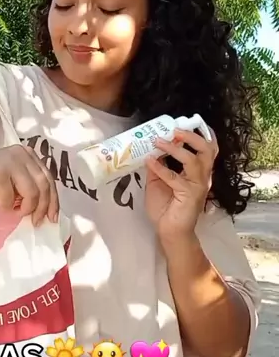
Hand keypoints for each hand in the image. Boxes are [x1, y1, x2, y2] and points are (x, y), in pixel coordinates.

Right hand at [0, 145, 58, 226]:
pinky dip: (5, 206)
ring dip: (25, 208)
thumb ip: (28, 186)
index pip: (48, 178)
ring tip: (15, 212)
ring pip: (32, 192)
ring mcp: (11, 161)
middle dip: (43, 207)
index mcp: (28, 154)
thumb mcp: (12, 179)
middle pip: (44, 185)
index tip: (52, 216)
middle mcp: (22, 154)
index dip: (53, 199)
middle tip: (37, 221)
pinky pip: (10, 198)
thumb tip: (45, 210)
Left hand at [144, 127, 217, 245]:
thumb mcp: (158, 182)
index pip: (207, 149)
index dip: (200, 134)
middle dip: (192, 137)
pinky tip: (149, 161)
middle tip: (175, 130)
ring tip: (159, 142)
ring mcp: (198, 186)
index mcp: (198, 172)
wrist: (170, 232)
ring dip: (175, 149)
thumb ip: (158, 166)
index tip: (184, 123)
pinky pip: (176, 178)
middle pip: (208, 150)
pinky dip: (161, 168)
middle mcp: (203, 177)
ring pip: (194, 161)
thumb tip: (150, 150)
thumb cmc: (166, 208)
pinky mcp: (190, 195)